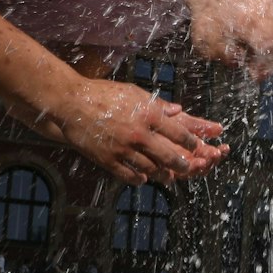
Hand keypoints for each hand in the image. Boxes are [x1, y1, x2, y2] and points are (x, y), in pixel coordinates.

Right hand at [51, 79, 226, 183]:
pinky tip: (144, 179)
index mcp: (148, 115)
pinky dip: (139, 179)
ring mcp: (123, 149)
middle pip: (169, 156)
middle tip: (188, 168)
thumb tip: (178, 111)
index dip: (192, 143)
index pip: (179, 133)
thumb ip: (158, 105)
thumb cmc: (105, 94)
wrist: (72, 102)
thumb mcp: (135, 93)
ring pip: (150, 169)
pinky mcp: (108, 160)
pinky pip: (129, 176)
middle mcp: (139, 134)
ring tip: (168, 177)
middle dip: (182, 164)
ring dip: (162, 175)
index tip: (199, 147)